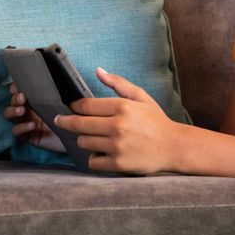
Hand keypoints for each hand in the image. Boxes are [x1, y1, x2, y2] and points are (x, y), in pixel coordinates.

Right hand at [3, 83, 65, 152]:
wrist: (76, 135)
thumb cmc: (71, 116)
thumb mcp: (66, 101)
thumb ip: (58, 92)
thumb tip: (54, 78)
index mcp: (36, 99)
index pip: (20, 90)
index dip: (16, 87)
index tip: (19, 85)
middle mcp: (28, 110)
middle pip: (13, 101)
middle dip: (15, 98)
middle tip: (22, 97)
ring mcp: (26, 122)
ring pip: (9, 115)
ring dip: (13, 111)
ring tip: (21, 110)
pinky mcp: (27, 136)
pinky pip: (17, 131)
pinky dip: (21, 127)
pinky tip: (32, 125)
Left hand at [55, 67, 176, 174]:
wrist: (174, 146)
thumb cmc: (156, 121)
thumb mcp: (141, 97)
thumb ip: (119, 84)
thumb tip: (98, 71)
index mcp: (122, 107)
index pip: (86, 105)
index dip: (73, 106)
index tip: (69, 107)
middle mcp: (118, 126)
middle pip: (79, 124)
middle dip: (66, 122)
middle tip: (60, 121)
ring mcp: (117, 146)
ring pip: (83, 142)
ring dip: (84, 140)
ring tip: (91, 138)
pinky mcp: (118, 164)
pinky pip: (92, 161)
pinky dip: (93, 157)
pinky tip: (100, 153)